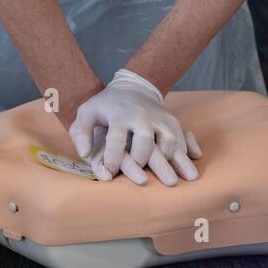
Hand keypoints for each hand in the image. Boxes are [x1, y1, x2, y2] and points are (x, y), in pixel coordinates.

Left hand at [68, 69, 201, 186]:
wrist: (132, 87)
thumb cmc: (106, 107)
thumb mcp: (87, 113)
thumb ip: (80, 133)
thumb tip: (85, 153)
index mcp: (119, 114)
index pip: (116, 139)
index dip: (112, 158)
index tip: (110, 172)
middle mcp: (141, 116)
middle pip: (145, 141)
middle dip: (143, 161)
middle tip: (142, 180)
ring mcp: (159, 118)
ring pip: (168, 140)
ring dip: (169, 162)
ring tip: (170, 180)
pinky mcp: (172, 121)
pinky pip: (183, 137)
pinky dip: (186, 152)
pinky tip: (187, 166)